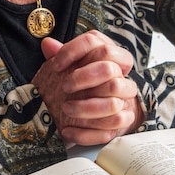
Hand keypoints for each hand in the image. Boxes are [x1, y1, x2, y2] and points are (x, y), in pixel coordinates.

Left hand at [32, 31, 144, 146]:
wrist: (105, 110)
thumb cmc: (86, 84)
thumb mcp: (73, 67)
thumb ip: (62, 55)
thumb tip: (48, 44)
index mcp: (109, 54)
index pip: (96, 42)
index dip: (74, 51)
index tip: (56, 65)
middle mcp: (121, 74)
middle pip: (109, 69)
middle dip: (83, 78)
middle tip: (64, 87)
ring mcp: (125, 98)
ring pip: (113, 102)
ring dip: (86, 108)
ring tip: (66, 109)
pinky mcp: (125, 120)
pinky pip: (111, 127)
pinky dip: (86, 133)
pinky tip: (67, 131)